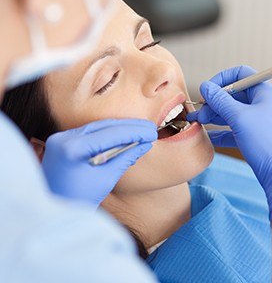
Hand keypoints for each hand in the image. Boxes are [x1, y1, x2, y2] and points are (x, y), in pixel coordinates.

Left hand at [42, 119, 156, 208]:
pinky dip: (108, 134)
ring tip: (141, 130)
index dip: (134, 132)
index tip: (152, 133)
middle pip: (104, 126)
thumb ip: (125, 157)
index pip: (110, 134)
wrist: (55, 210)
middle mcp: (63, 138)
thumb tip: (145, 144)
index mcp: (72, 149)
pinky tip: (124, 136)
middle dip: (129, 127)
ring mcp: (61, 138)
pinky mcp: (63, 141)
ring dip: (120, 129)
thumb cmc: (80, 200)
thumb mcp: (106, 179)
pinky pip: (90, 133)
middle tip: (150, 128)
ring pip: (97, 127)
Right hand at [187, 66, 271, 221]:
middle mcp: (264, 103)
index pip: (241, 74)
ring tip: (198, 122)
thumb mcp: (239, 118)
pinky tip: (209, 136)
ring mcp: (261, 120)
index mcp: (266, 92)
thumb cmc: (266, 143)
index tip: (207, 91)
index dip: (222, 80)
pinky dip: (222, 131)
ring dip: (214, 116)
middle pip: (234, 95)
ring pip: (233, 112)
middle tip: (199, 112)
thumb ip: (220, 100)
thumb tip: (205, 86)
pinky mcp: (256, 136)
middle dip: (214, 102)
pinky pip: (235, 128)